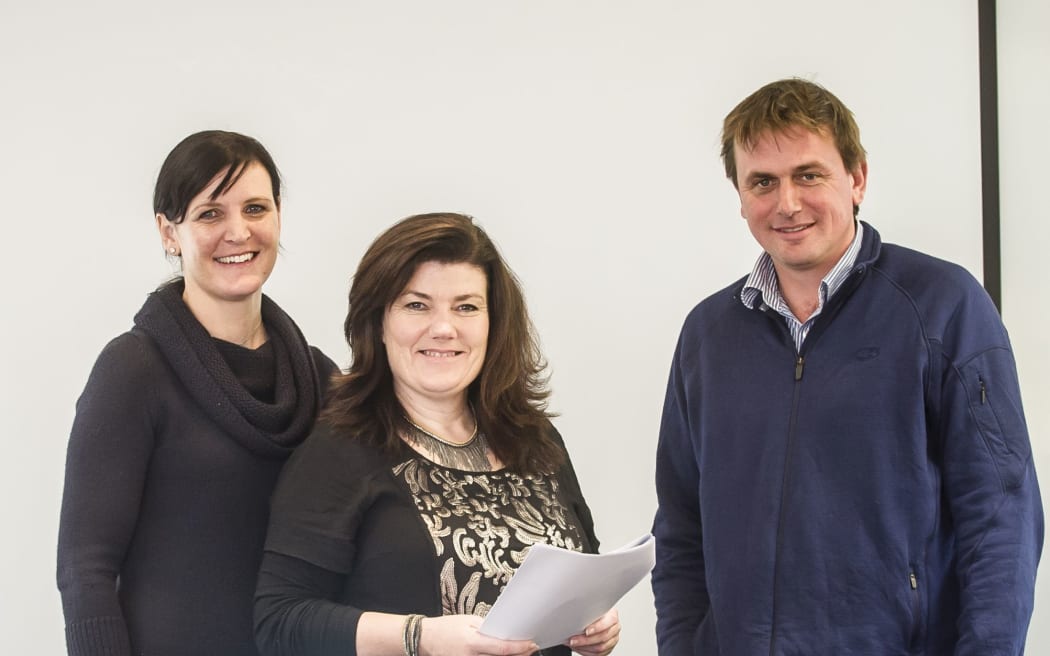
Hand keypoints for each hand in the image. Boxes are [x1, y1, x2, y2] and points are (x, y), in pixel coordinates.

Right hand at [420, 614, 538, 655]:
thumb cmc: (446, 628)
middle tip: (531, 648)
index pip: (501, 648)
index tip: (531, 644)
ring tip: (521, 652)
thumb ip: (487, 629)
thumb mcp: (468, 621)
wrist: (426, 639)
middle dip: (519, 655)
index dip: (519, 648)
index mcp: (472, 643)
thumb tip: (504, 633)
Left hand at [564, 608, 619, 655]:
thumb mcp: (592, 610)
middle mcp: (615, 628)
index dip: (597, 628)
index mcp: (612, 617)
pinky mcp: (608, 649)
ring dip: (584, 647)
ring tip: (573, 643)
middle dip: (586, 640)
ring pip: (600, 648)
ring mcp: (613, 640)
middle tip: (573, 640)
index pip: (608, 623)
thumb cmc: (592, 613)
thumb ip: (588, 613)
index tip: (586, 631)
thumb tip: (575, 617)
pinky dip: (586, 652)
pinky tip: (578, 647)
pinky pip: (598, 654)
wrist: (594, 620)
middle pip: (603, 637)